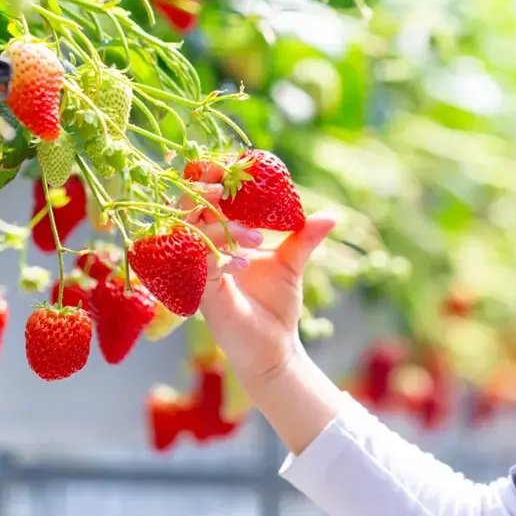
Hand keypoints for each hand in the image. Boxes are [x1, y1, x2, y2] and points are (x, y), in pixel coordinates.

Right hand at [181, 165, 336, 389]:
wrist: (274, 350)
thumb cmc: (276, 306)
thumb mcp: (291, 265)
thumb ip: (303, 238)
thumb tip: (330, 217)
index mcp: (218, 236)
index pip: (203, 195)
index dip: (212, 175)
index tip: (236, 165)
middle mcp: (201, 250)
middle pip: (185, 206)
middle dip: (209, 193)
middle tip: (233, 193)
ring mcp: (198, 271)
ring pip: (190, 233)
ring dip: (222, 227)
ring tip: (255, 236)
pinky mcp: (201, 295)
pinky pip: (200, 266)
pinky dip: (221, 258)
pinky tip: (245, 262)